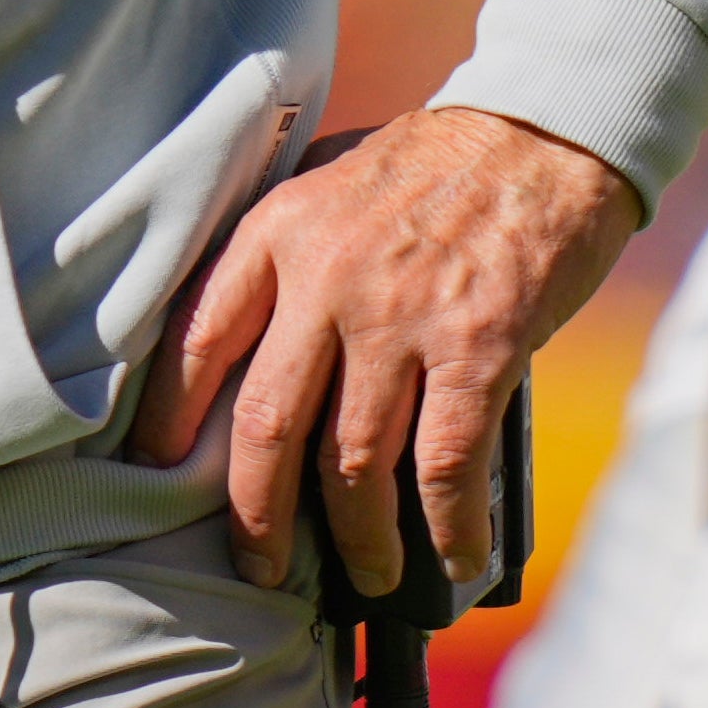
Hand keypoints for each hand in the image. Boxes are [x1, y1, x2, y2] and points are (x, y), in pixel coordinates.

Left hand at [123, 105, 639, 595]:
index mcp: (280, 232)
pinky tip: (454, 558)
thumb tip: (254, 346)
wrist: (548, 132)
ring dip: (358, 540)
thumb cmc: (439, 164)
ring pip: (352, 465)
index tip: (160, 470)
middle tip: (259, 567)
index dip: (170, 421)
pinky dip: (448, 528)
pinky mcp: (476, 349)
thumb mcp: (333, 180)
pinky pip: (443, 468)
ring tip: (365, 575)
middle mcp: (327, 277)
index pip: (198, 341)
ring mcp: (400, 318)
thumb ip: (289, 252)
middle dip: (256, 518)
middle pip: (265, 427)